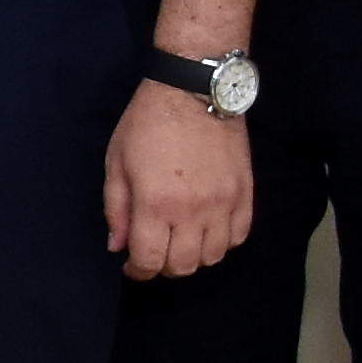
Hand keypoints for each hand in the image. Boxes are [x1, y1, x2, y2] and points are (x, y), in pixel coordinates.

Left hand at [108, 86, 249, 279]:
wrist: (193, 91)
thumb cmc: (146, 123)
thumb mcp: (116, 163)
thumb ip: (116, 209)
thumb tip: (118, 247)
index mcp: (155, 203)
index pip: (149, 261)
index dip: (138, 271)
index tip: (131, 265)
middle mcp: (192, 211)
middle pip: (183, 266)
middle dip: (164, 267)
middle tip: (155, 253)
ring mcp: (223, 203)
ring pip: (214, 256)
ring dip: (194, 257)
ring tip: (181, 242)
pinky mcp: (245, 193)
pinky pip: (240, 235)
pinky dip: (223, 242)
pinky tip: (208, 230)